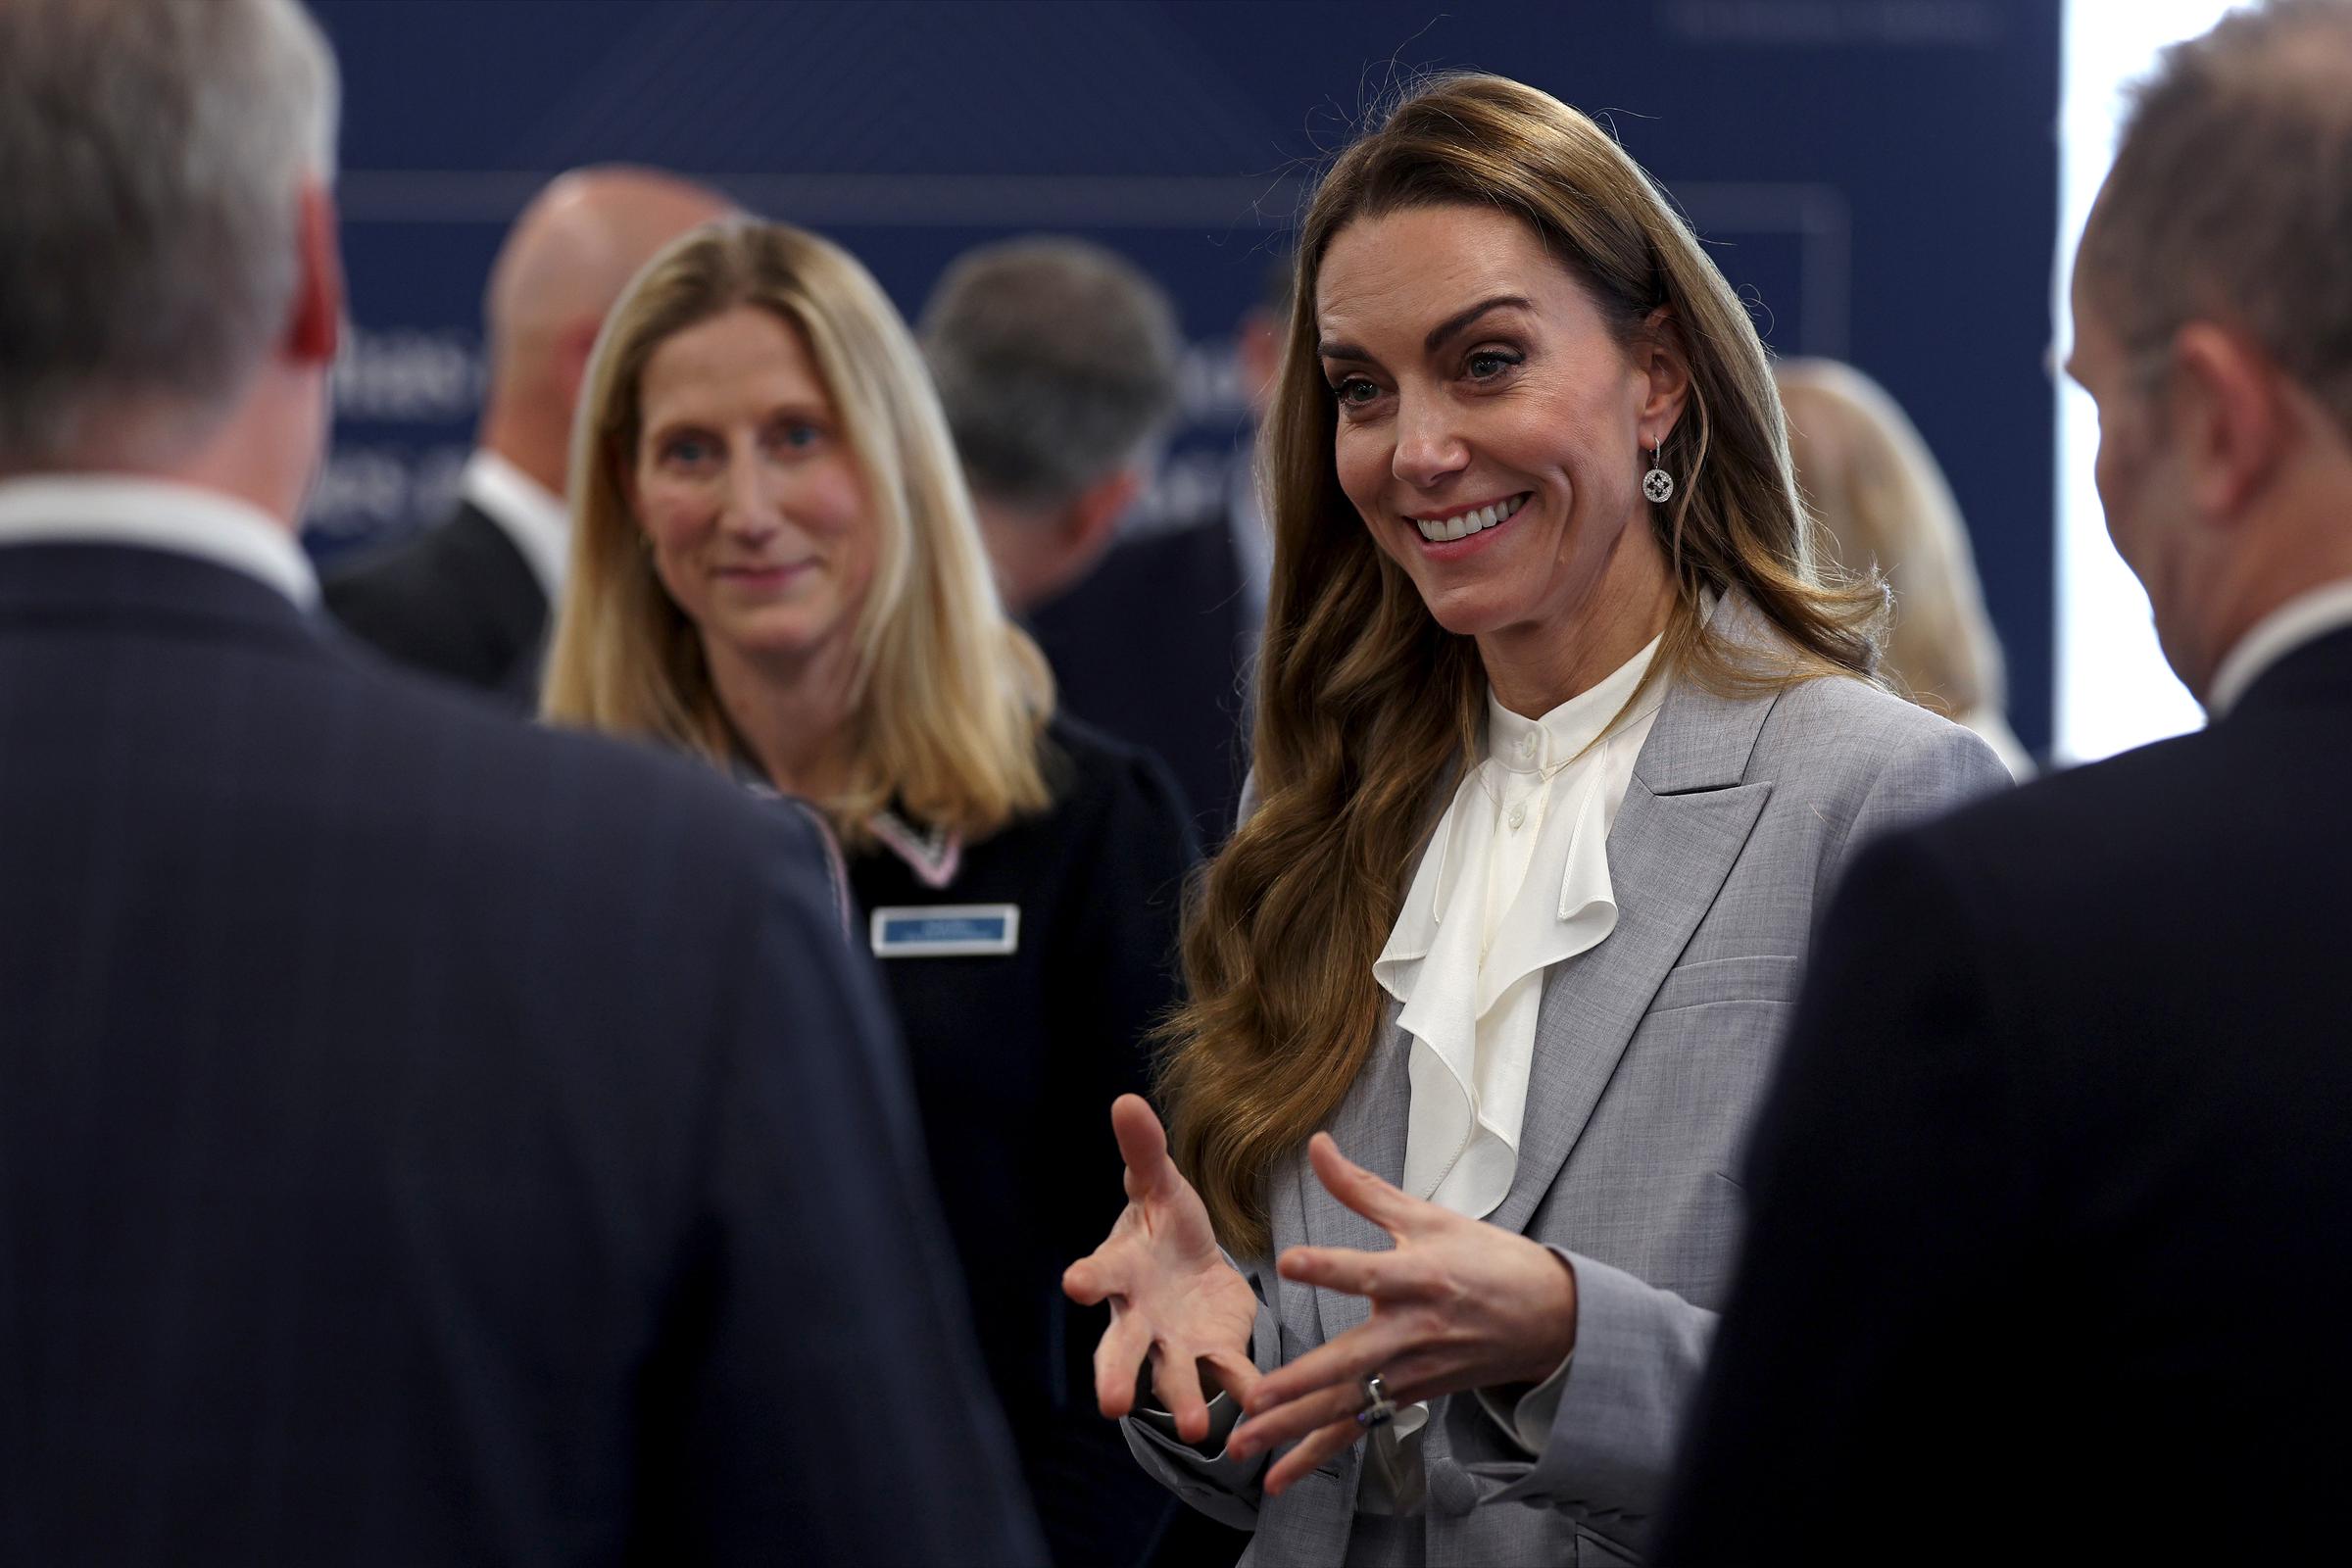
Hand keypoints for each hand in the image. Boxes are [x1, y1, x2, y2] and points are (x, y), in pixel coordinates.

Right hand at [1063, 1094, 1262, 1443]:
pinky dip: (1243, 1393)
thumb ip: (1144, 1151)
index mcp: (1122, 1267)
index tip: (1075, 1283)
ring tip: (1191, 1425)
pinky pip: (1227, 1377)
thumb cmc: (1164, 1223)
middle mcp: (1139, 1316)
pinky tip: (1261, 1410)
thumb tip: (1125, 1100)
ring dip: (1180, 1400)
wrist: (1193, 1267)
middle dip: (1116, 1373)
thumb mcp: (1158, 1183)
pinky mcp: (1215, 1354)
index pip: (1099, 1274)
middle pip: (1120, 1348)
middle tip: (1112, 1402)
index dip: (1088, 1279)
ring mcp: (1174, 1343)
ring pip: (1170, 1376)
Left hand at [1226, 1132, 1577, 1493]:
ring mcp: (1412, 1372)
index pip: (1367, 1271)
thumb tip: (1317, 1143)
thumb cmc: (1489, 1261)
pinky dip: (1317, 1454)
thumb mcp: (1430, 1216)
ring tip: (1245, 1446)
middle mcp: (1413, 1331)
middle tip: (1256, 1396)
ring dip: (1293, 1430)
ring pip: (1347, 1405)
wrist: (1551, 1318)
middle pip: (1351, 1361)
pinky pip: (1358, 1430)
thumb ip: (1362, 1188)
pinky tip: (1280, 1478)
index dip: (1330, 1267)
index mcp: (1419, 1277)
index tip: (1289, 1262)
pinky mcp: (1410, 1397)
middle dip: (1300, 1383)